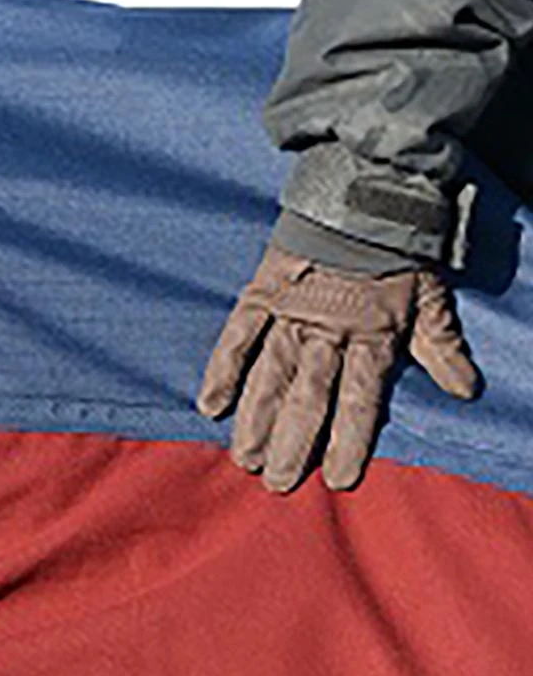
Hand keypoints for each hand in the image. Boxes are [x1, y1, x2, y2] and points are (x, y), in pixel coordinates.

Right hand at [196, 244, 479, 493]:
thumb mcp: (430, 297)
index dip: (349, 441)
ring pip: (271, 375)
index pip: (359, 400)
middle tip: (278, 482)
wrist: (365, 193)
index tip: (338, 479)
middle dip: (293, 442)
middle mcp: (328, 332)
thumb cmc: (400, 253)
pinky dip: (223, 369)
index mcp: (372, 336)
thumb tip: (466, 390)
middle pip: (308, 397)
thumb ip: (442, 346)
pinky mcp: (262, 295)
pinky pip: (238, 336)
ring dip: (256, 419)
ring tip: (245, 458)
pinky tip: (210, 404)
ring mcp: (291, 315)